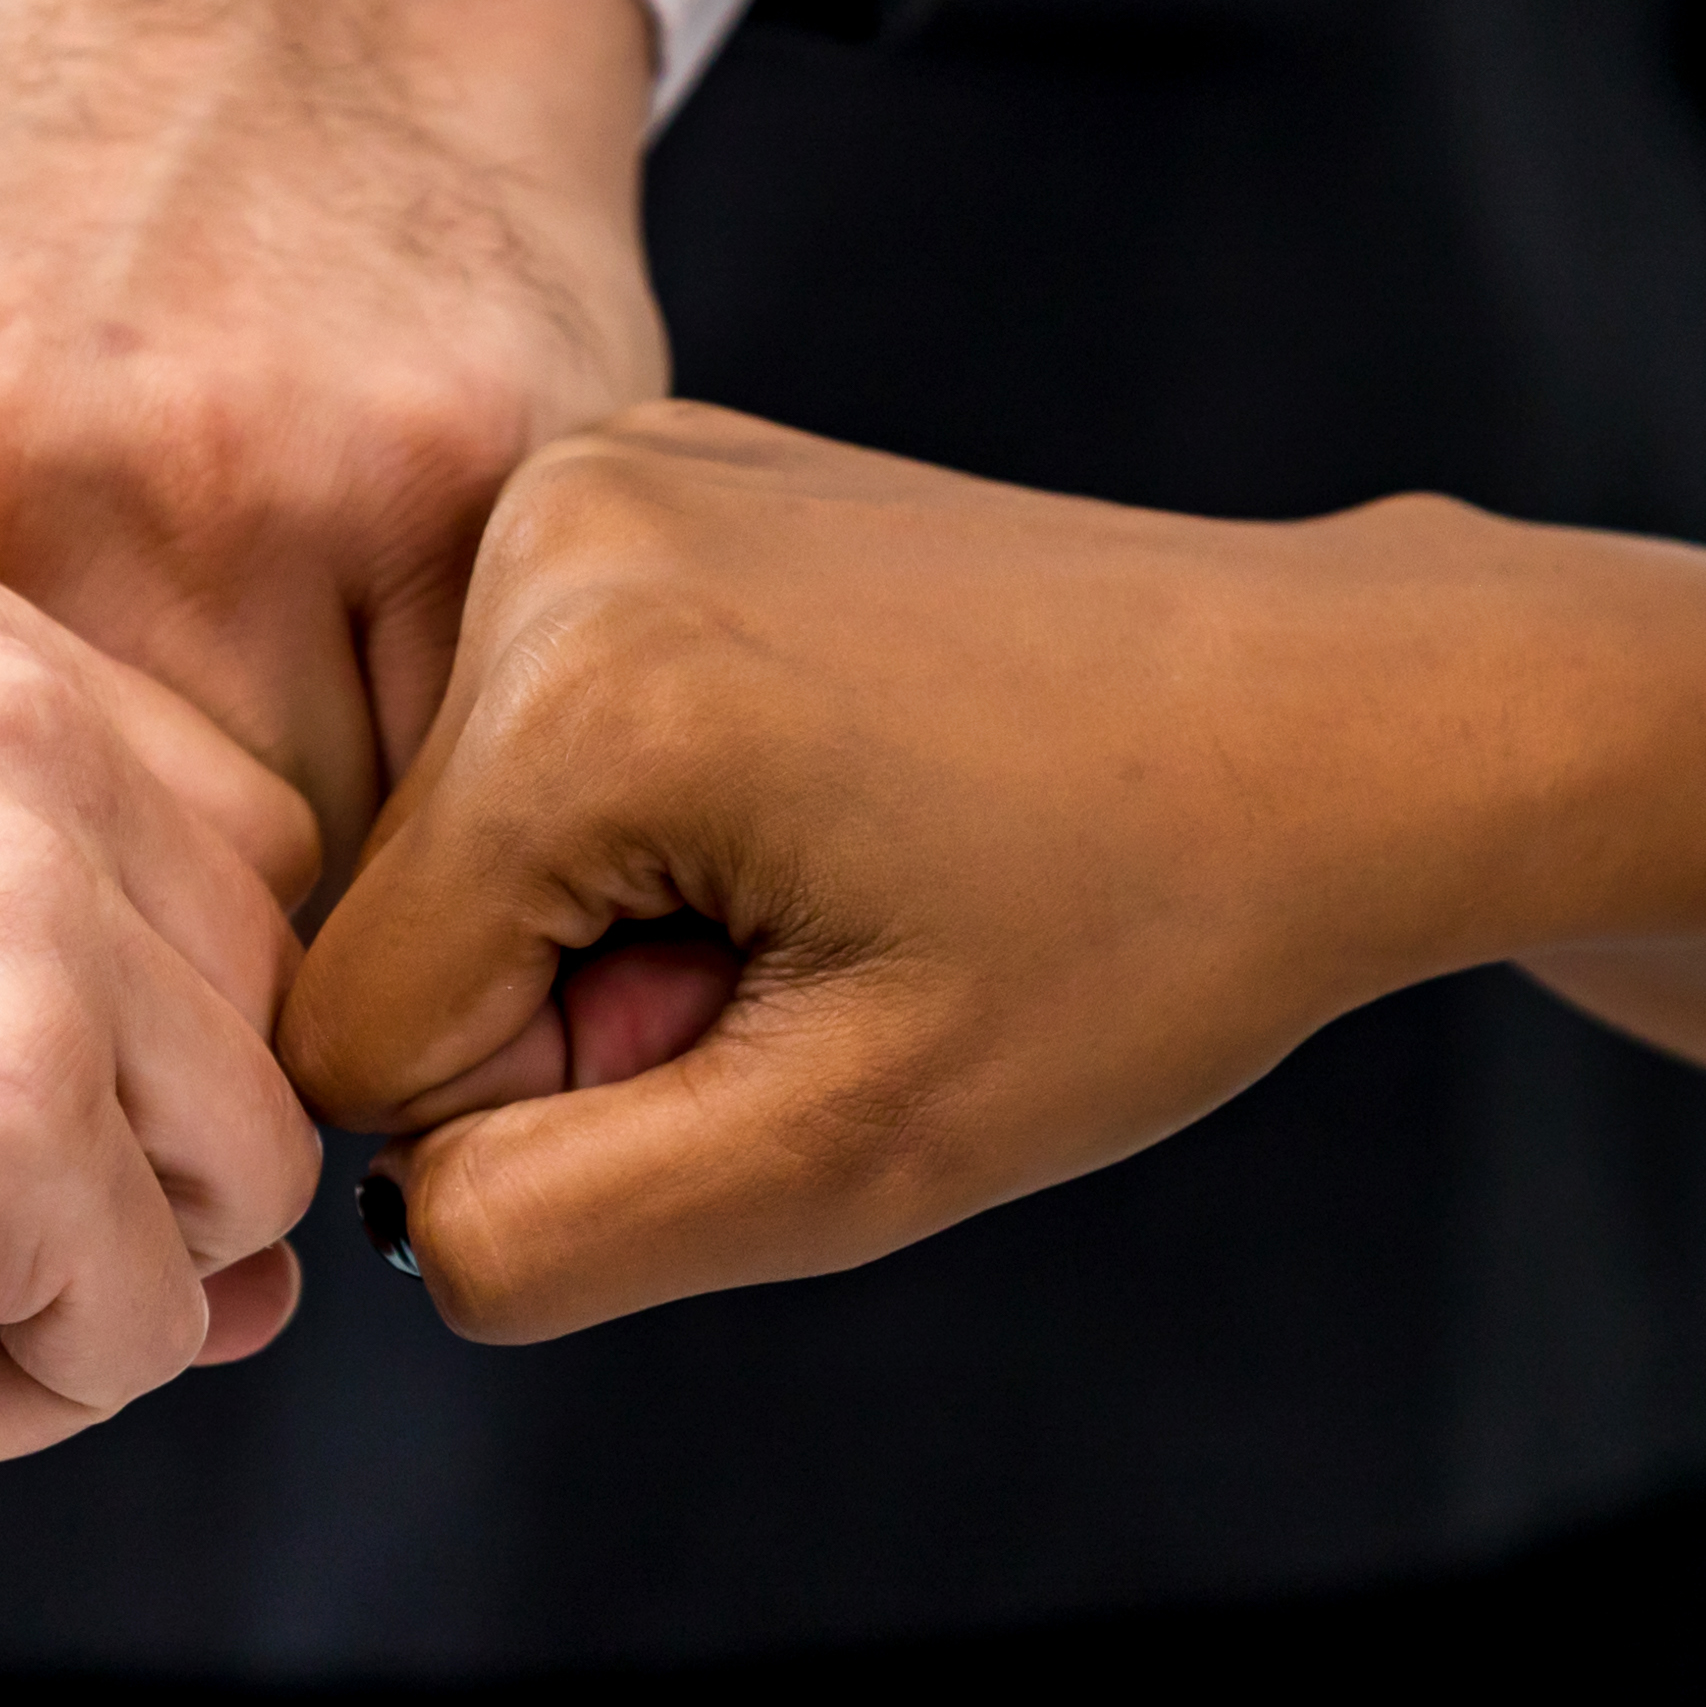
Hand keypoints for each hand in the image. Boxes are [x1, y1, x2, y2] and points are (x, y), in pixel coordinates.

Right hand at [0, 557, 332, 1462]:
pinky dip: (11, 1392)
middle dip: (109, 1175)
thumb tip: (292, 1273)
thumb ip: (73, 1021)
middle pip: (265, 1026)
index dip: (106, 1049)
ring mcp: (20, 916)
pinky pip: (150, 1332)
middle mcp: (20, 729)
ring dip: (70, 1290)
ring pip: (244, 1182)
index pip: (239, 878)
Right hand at [289, 408, 1514, 1338]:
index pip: (357, 1033)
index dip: (551, 1115)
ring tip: (857, 876)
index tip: (768, 1043)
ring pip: (474, 834)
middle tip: (842, 960)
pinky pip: (547, 730)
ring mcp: (603, 476)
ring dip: (633, 917)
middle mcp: (550, 528)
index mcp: (579, 690)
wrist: (1347, 719)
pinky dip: (666, 813)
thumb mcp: (848, 1156)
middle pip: (409, 918)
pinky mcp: (653, 475)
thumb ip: (547, 1232)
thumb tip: (393, 1201)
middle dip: (596, 1002)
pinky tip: (848, 796)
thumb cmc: (1140, 935)